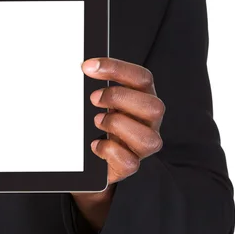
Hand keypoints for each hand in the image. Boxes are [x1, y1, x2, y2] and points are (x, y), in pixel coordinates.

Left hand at [72, 57, 165, 229]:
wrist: (88, 159)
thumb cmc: (95, 122)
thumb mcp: (97, 100)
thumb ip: (94, 85)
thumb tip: (80, 68)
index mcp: (142, 99)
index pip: (141, 78)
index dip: (116, 69)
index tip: (88, 67)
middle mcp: (148, 122)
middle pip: (154, 106)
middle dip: (120, 98)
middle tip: (93, 98)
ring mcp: (141, 146)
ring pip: (149, 139)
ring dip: (118, 125)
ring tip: (97, 121)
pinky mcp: (129, 166)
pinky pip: (129, 162)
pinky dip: (109, 151)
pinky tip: (94, 145)